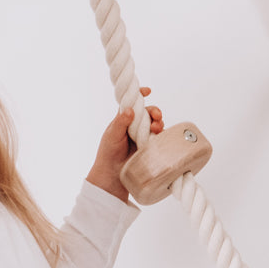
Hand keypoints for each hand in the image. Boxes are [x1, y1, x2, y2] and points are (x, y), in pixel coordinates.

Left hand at [86, 86, 163, 202]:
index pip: (131, 103)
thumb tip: (130, 109)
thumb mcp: (112, 135)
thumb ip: (120, 122)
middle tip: (157, 116)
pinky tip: (160, 135)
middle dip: (154, 111)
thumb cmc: (108, 154)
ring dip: (158, 122)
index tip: (148, 90)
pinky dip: (161, 134)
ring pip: (154, 124)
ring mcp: (142, 136)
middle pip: (147, 113)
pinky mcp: (148, 147)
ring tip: (157, 127)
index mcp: (122, 120)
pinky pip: (158, 137)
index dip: (139, 95)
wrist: (112, 177)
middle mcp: (133, 126)